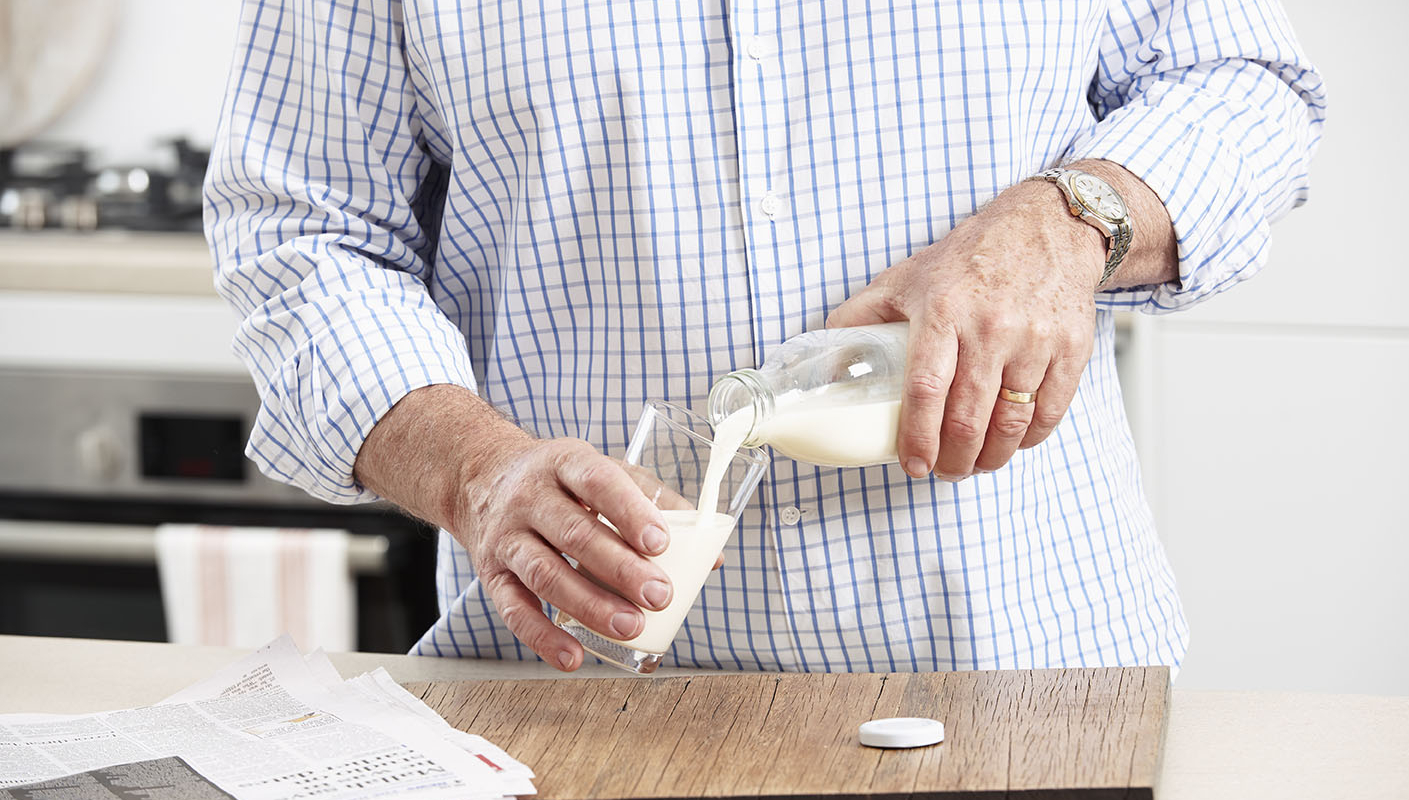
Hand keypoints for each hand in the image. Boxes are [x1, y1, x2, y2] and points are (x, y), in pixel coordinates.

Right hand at [353, 385, 673, 670]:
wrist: (478, 476)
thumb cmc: (560, 480)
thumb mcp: (601, 470)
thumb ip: (656, 503)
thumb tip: (711, 554)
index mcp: (565, 463)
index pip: (598, 483)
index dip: (631, 512)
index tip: (661, 543)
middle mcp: (530, 497)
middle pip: (575, 533)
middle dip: (620, 569)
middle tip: (660, 595)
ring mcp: (507, 537)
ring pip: (545, 573)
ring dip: (590, 604)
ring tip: (630, 626)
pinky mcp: (491, 573)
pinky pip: (513, 609)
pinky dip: (542, 637)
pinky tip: (573, 656)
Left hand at [826, 178, 1106, 480]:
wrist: (1047, 227)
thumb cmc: (970, 258)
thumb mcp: (905, 277)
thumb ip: (860, 317)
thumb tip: (824, 359)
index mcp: (942, 311)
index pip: (925, 388)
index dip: (918, 436)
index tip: (913, 464)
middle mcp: (990, 327)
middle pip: (968, 418)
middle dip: (953, 460)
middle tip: (943, 471)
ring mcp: (1035, 339)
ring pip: (1011, 424)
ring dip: (990, 458)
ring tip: (974, 465)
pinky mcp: (1071, 348)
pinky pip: (1049, 412)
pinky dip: (1028, 439)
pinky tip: (1011, 442)